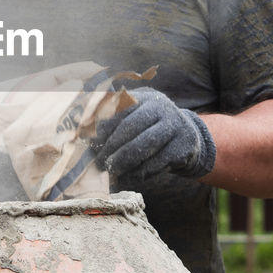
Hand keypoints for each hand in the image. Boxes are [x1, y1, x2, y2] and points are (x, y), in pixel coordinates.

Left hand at [91, 87, 215, 183]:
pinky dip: (140, 171)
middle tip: (99, 162)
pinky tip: (129, 175)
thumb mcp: (136, 116)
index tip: (90, 142)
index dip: (102, 126)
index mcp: (145, 96)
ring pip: (145, 145)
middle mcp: (161, 107)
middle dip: (112, 147)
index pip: (119, 108)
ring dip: (124, 161)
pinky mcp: (183, 145)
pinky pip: (158, 161)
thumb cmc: (150, 128)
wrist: (188, 137)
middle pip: (131, 127)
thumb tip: (85, 137)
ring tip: (111, 170)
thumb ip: (114, 121)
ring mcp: (175, 125)